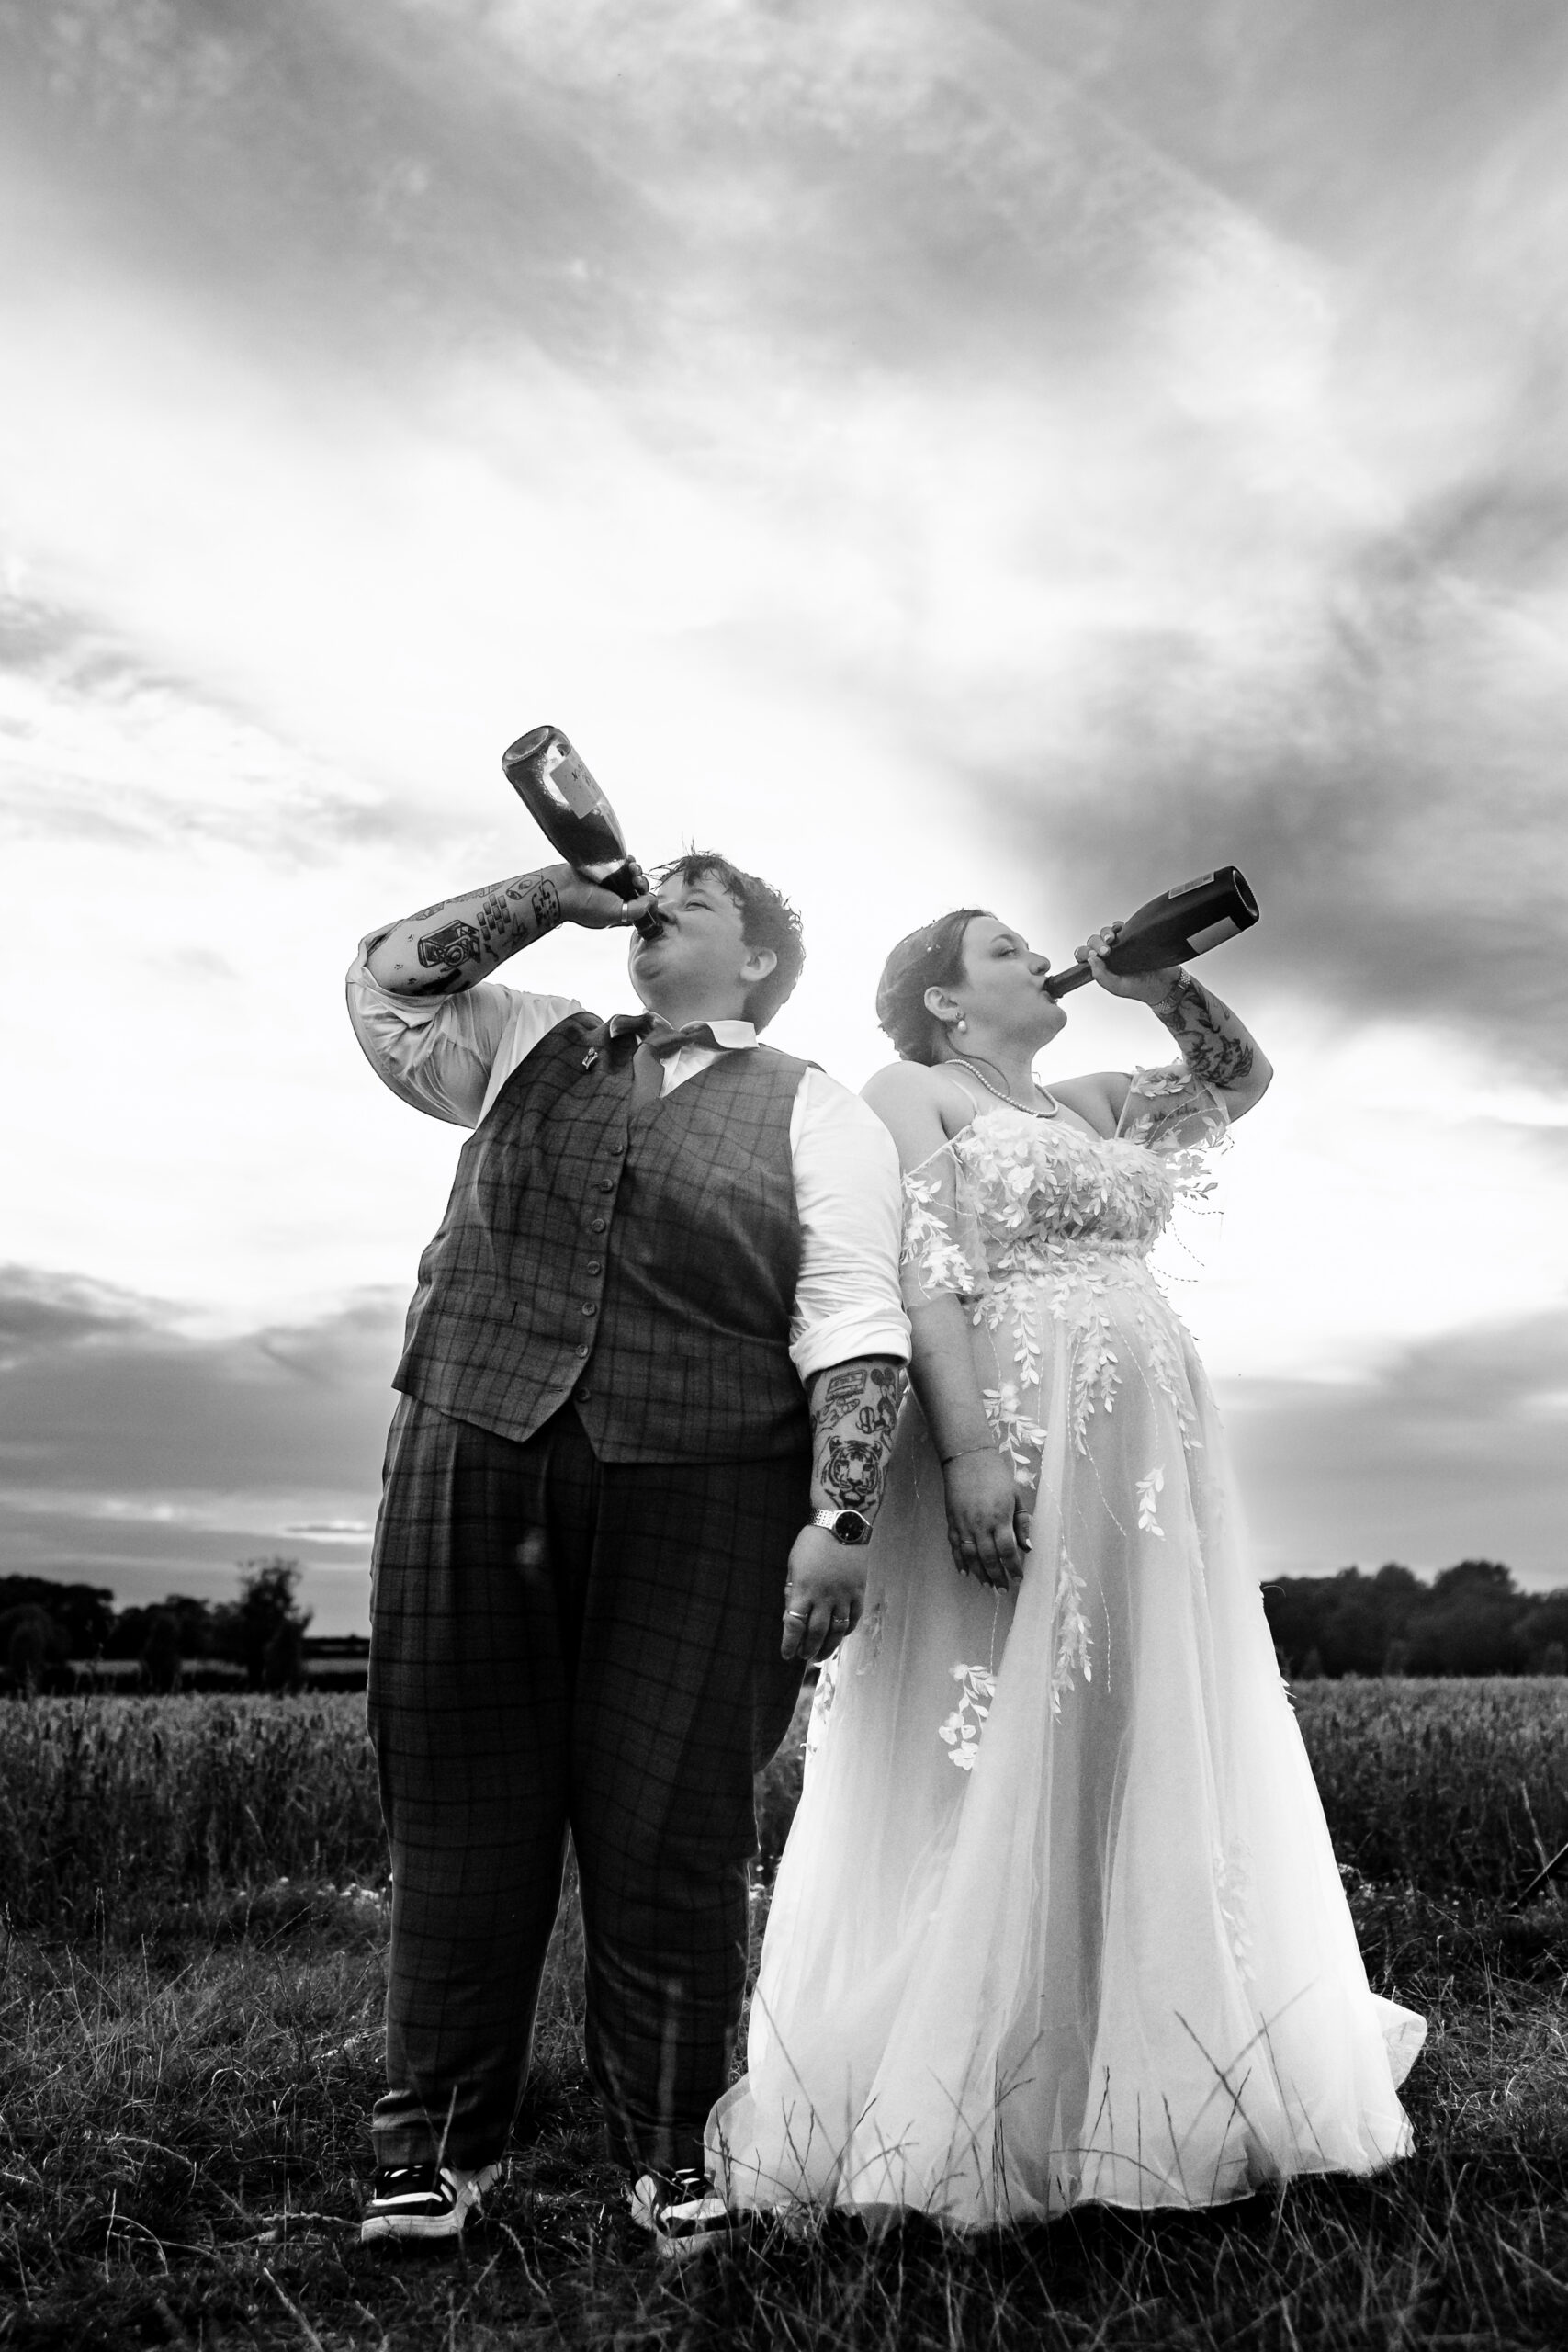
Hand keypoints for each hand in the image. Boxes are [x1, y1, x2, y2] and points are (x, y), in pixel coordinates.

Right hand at [551, 861, 659, 931]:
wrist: (560, 889)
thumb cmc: (584, 906)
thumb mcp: (615, 913)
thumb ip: (637, 910)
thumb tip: (652, 900)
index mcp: (619, 913)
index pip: (642, 909)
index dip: (648, 901)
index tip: (646, 895)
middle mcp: (615, 899)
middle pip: (639, 891)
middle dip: (642, 884)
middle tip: (636, 880)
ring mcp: (610, 884)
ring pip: (632, 876)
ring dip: (636, 871)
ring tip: (632, 867)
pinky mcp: (604, 870)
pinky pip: (622, 865)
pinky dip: (629, 862)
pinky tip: (629, 860)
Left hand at [780, 1526, 868, 1663]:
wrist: (842, 1525)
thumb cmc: (812, 1543)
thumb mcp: (793, 1566)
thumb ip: (791, 1593)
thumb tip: (788, 1617)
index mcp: (803, 1589)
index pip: (794, 1625)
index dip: (789, 1643)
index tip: (786, 1655)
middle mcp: (824, 1597)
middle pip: (815, 1633)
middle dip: (808, 1649)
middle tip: (804, 1657)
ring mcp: (843, 1595)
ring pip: (836, 1630)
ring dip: (828, 1646)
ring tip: (821, 1655)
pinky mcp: (858, 1591)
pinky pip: (854, 1618)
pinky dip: (847, 1631)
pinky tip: (840, 1636)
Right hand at [942, 1448, 1030, 1585]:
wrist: (967, 1458)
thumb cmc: (996, 1475)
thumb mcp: (1015, 1496)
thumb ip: (1021, 1522)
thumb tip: (1028, 1547)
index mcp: (1000, 1517)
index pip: (1008, 1550)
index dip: (1014, 1567)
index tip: (1019, 1578)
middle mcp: (981, 1524)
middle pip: (989, 1558)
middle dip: (997, 1576)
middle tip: (1003, 1589)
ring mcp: (964, 1524)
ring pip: (971, 1556)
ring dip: (979, 1573)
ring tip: (987, 1585)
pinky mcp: (951, 1521)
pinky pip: (955, 1546)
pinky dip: (959, 1561)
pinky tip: (965, 1572)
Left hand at [1074, 921, 1181, 1004]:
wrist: (1164, 982)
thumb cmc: (1141, 987)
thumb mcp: (1118, 987)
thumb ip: (1102, 977)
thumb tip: (1090, 961)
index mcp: (1100, 967)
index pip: (1084, 956)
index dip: (1084, 953)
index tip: (1093, 955)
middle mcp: (1107, 956)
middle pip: (1093, 942)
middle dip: (1096, 943)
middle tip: (1106, 951)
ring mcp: (1118, 945)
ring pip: (1104, 933)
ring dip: (1105, 933)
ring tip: (1112, 939)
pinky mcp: (1130, 937)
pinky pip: (1119, 927)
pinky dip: (1117, 926)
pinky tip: (1121, 931)